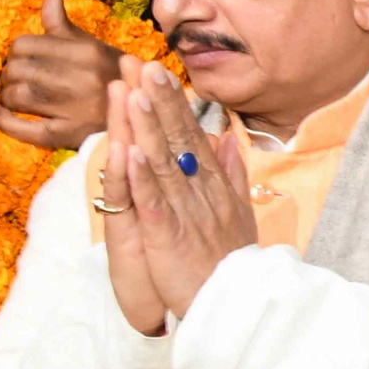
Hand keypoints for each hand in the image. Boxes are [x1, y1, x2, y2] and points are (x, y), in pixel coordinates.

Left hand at [0, 0, 123, 149]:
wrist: (143, 115)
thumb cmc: (112, 78)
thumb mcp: (94, 48)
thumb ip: (65, 26)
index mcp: (85, 51)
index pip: (24, 44)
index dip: (16, 53)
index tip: (21, 62)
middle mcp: (80, 77)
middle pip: (16, 69)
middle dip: (8, 76)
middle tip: (13, 82)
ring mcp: (75, 108)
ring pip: (17, 96)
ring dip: (6, 98)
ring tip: (12, 100)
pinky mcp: (69, 135)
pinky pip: (25, 129)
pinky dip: (6, 123)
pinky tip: (4, 118)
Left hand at [103, 60, 254, 325]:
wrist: (237, 305)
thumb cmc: (232, 260)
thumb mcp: (238, 210)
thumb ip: (231, 171)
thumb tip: (225, 137)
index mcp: (211, 184)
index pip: (190, 134)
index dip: (173, 101)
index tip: (158, 68)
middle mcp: (199, 190)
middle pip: (177, 138)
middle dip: (160, 100)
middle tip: (144, 63)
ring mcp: (184, 211)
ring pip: (163, 162)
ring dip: (148, 127)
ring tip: (134, 93)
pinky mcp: (167, 236)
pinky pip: (152, 202)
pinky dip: (141, 177)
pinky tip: (129, 151)